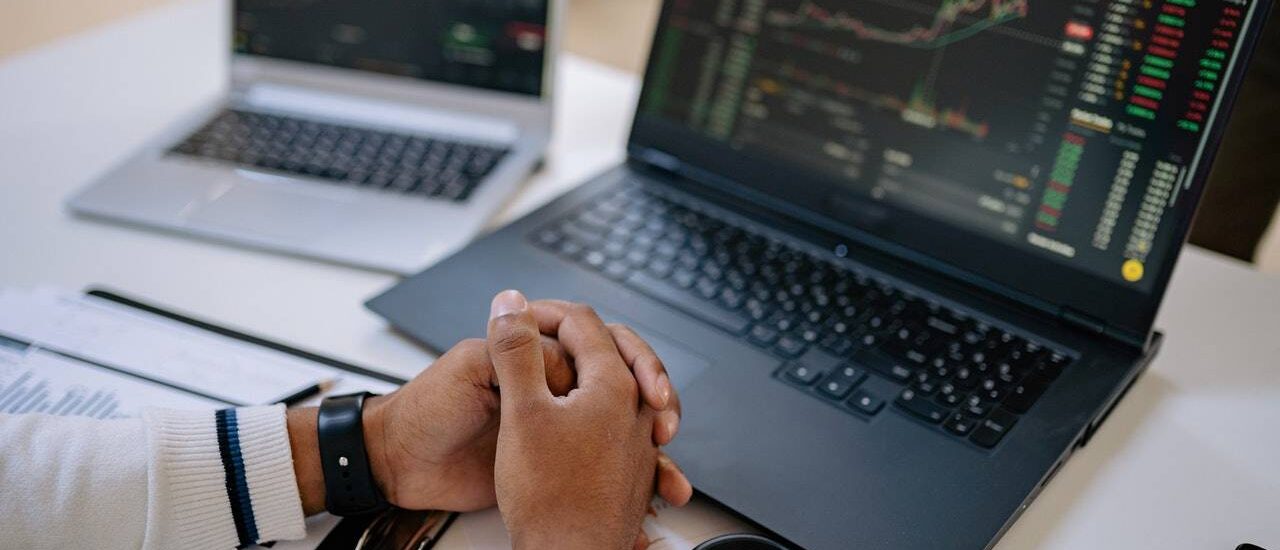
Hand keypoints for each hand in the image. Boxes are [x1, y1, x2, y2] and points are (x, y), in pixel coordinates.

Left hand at [287, 293, 691, 516]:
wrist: (400, 464)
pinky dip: (633, 478)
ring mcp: (555, 425)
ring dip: (652, 447)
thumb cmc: (427, 410)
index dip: (628, 362)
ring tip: (667, 470)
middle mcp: (552, 386)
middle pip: (624, 383)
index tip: (643, 389)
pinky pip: (604, 465)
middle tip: (664, 425)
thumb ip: (518, 356)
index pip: (599, 346)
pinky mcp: (551, 461)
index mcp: (534, 356)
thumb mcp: (472, 369)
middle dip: (655, 399)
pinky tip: (654, 491)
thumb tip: (569, 352)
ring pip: (623, 426)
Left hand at [289, 335, 575, 513]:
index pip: (571, 355)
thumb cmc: (424, 411)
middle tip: (577, 417)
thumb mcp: (471, 366)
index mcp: (518, 358)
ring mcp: (535, 424)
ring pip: (581, 420)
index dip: (578, 370)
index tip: (576, 389)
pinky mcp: (534, 458)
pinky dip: (575, 457)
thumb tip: (562, 356)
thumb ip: (514, 353)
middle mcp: (532, 389)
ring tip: (580, 438)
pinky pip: (564, 455)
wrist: (401, 462)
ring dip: (587, 427)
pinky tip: (577, 459)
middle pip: (583, 386)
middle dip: (590, 398)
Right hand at [487, 291, 688, 548]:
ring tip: (565, 370)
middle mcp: (636, 407)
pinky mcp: (634, 467)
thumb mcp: (521, 410)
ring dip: (594, 370)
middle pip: (615, 347)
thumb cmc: (548, 496)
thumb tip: (510, 303)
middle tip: (546, 333)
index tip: (514, 321)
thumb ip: (517, 350)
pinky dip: (602, 407)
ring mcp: (639, 439)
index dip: (541, 312)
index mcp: (612, 384)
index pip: (582, 322)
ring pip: (624, 384)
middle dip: (579, 335)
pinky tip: (578, 420)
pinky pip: (626, 420)